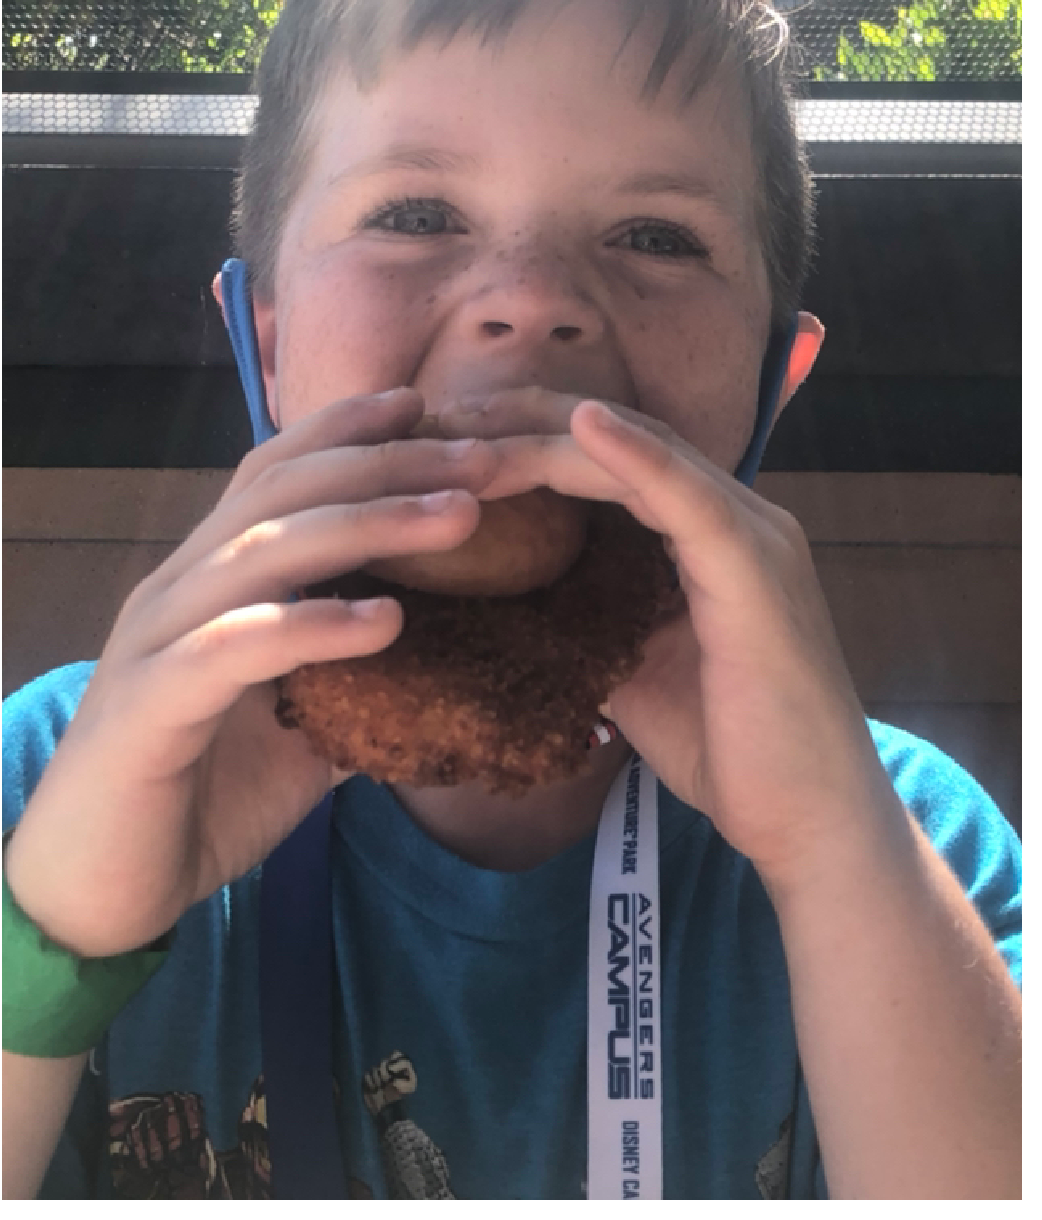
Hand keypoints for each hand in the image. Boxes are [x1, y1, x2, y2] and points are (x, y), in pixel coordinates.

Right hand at [5, 387, 502, 956]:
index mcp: (205, 586)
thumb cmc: (193, 803)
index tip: (430, 408)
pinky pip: (233, 650)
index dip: (346, 433)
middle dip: (384, 465)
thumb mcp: (297, 733)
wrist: (94, 888)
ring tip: (457, 517)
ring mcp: (157, 645)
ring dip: (366, 526)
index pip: (272, 477)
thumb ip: (353, 687)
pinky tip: (382, 622)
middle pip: (279, 495)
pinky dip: (309, 626)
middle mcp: (176, 594)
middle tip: (480, 458)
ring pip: (260, 553)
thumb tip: (450, 674)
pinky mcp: (150, 709)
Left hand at [447, 389, 893, 890]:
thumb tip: (494, 603)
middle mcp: (732, 515)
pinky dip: (634, 457)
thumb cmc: (721, 745)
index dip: (519, 436)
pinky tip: (583, 425)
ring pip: (638, 456)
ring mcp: (752, 536)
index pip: (599, 458)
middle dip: (518, 419)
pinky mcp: (759, 571)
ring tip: (469, 419)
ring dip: (547, 435)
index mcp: (699, 530)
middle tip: (430, 417)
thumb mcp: (623, 665)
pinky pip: (689, 498)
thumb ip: (578, 617)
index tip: (434, 437)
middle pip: (612, 438)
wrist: (806, 820)